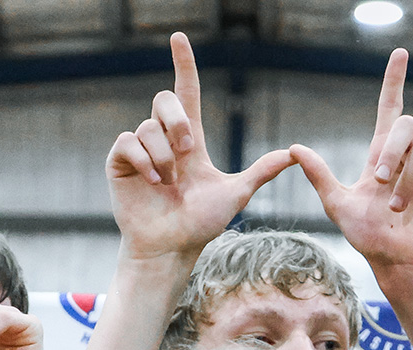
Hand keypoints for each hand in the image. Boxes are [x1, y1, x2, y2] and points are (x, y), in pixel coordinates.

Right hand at [108, 34, 293, 261]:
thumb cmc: (200, 225)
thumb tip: (293, 154)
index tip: (179, 38)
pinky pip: (128, 141)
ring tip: (169, 181)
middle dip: (178, 121)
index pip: (186, 92)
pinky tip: (154, 181)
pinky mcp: (119, 163)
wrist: (170, 247)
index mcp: (188, 140)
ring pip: (148, 126)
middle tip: (188, 150)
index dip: (184, 64)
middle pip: (166, 99)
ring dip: (164, 154)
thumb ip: (260, 172)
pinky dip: (144, 160)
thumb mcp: (235, 194)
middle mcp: (162, 139)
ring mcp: (139, 151)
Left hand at [291, 50, 412, 276]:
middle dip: (390, 151)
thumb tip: (292, 148)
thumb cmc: (368, 237)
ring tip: (396, 207)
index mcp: (383, 156)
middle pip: (405, 126)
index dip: (394, 82)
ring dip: (406, 177)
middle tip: (378, 180)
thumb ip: (319, 175)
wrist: (398, 261)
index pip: (390, 109)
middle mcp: (409, 156)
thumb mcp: (338, 204)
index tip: (399, 54)